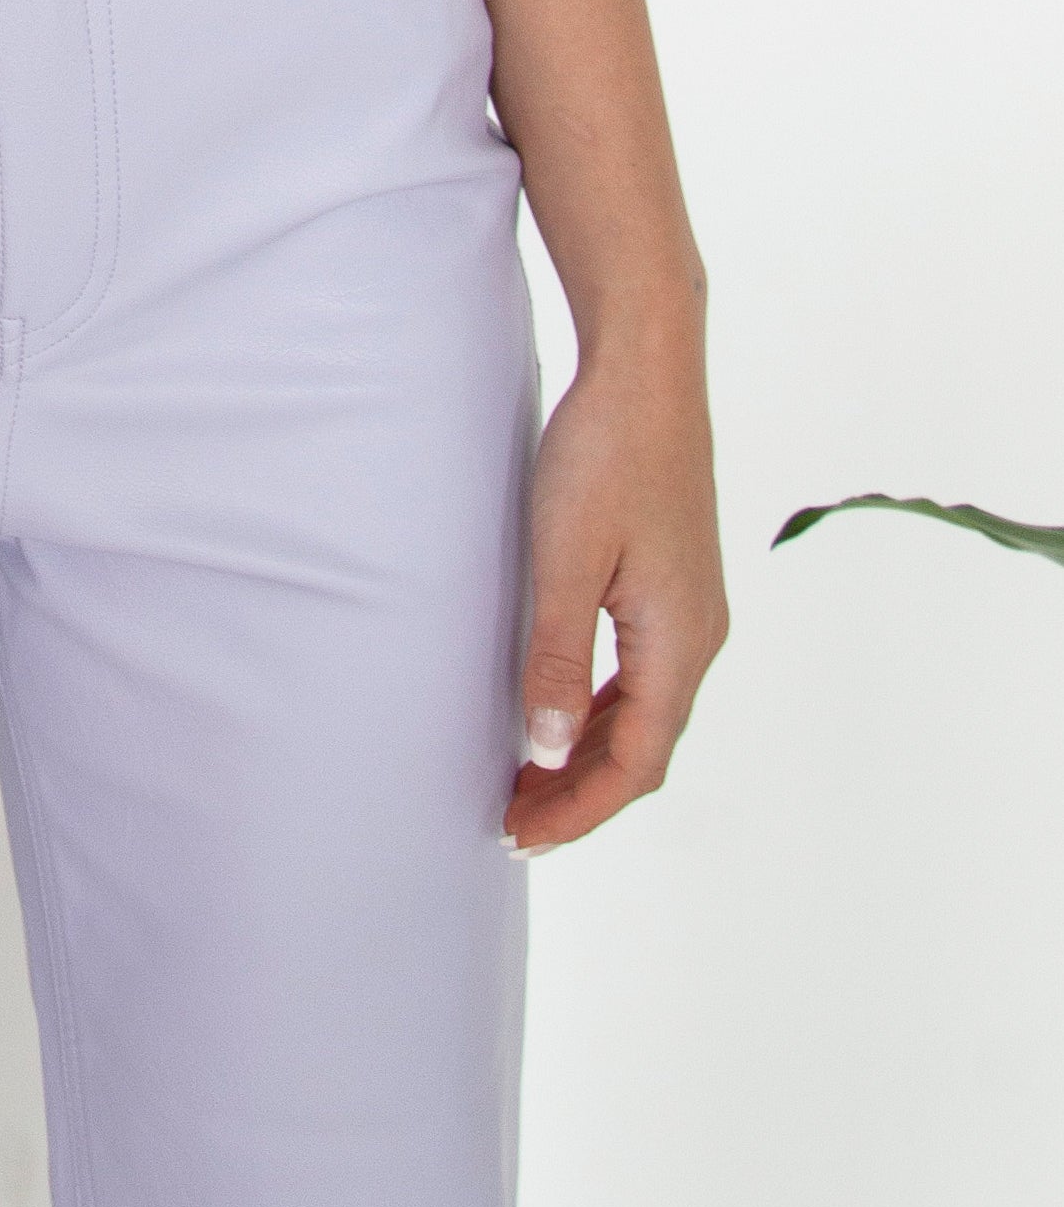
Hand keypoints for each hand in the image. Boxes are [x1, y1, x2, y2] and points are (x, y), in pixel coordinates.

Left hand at [507, 343, 728, 849]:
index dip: (577, 808)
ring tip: (521, 780)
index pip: (636, 763)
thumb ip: (555, 658)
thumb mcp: (566, 560)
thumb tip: (543, 751)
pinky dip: (595, 707)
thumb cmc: (603, 456)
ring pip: (641, 712)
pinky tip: (552, 708)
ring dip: (585, 753)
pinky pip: (637, 673)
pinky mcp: (670, 584)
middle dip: (579, 793)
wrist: (647, 371)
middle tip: (510, 823)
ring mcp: (688, 611)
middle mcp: (697, 637)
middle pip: (643, 748)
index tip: (519, 835)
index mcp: (680, 643)